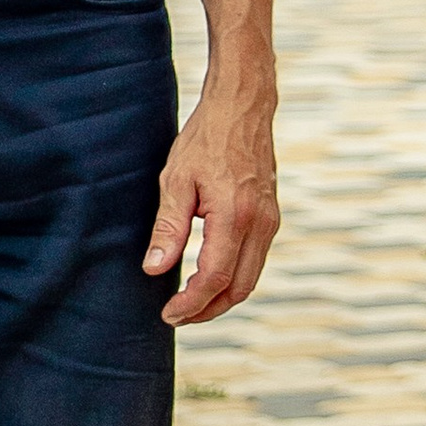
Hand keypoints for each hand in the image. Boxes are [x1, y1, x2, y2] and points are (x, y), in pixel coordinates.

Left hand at [143, 81, 279, 325]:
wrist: (242, 108)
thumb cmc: (205, 139)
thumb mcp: (176, 180)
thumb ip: (168, 228)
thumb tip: (154, 269)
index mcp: (235, 216)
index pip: (215, 278)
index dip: (191, 303)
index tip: (168, 314)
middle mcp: (260, 224)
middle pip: (239, 288)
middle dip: (208, 310)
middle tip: (177, 317)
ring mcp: (270, 221)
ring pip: (251, 277)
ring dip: (222, 297)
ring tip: (190, 304)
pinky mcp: (271, 216)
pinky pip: (255, 260)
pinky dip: (233, 278)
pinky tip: (209, 277)